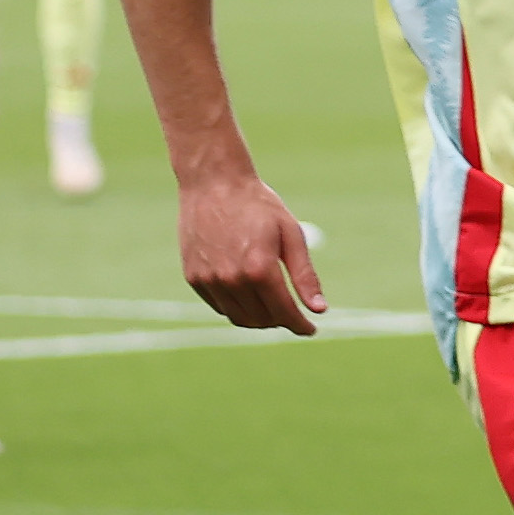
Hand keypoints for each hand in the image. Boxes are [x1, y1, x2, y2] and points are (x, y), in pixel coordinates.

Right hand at [178, 170, 328, 335]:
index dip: (299, 325)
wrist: (213, 184)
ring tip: (273, 307)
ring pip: (239, 317)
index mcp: (259, 269)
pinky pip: (219, 306)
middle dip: (281, 321)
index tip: (310, 329)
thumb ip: (305, 276)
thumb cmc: (258, 206)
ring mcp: (209, 280)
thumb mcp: (292, 235)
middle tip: (293, 312)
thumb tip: (319, 310)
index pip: (283, 312)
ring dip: (259, 319)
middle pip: (262, 319)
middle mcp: (231, 279)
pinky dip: (237, 308)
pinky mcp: (193, 278)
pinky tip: (249, 295)